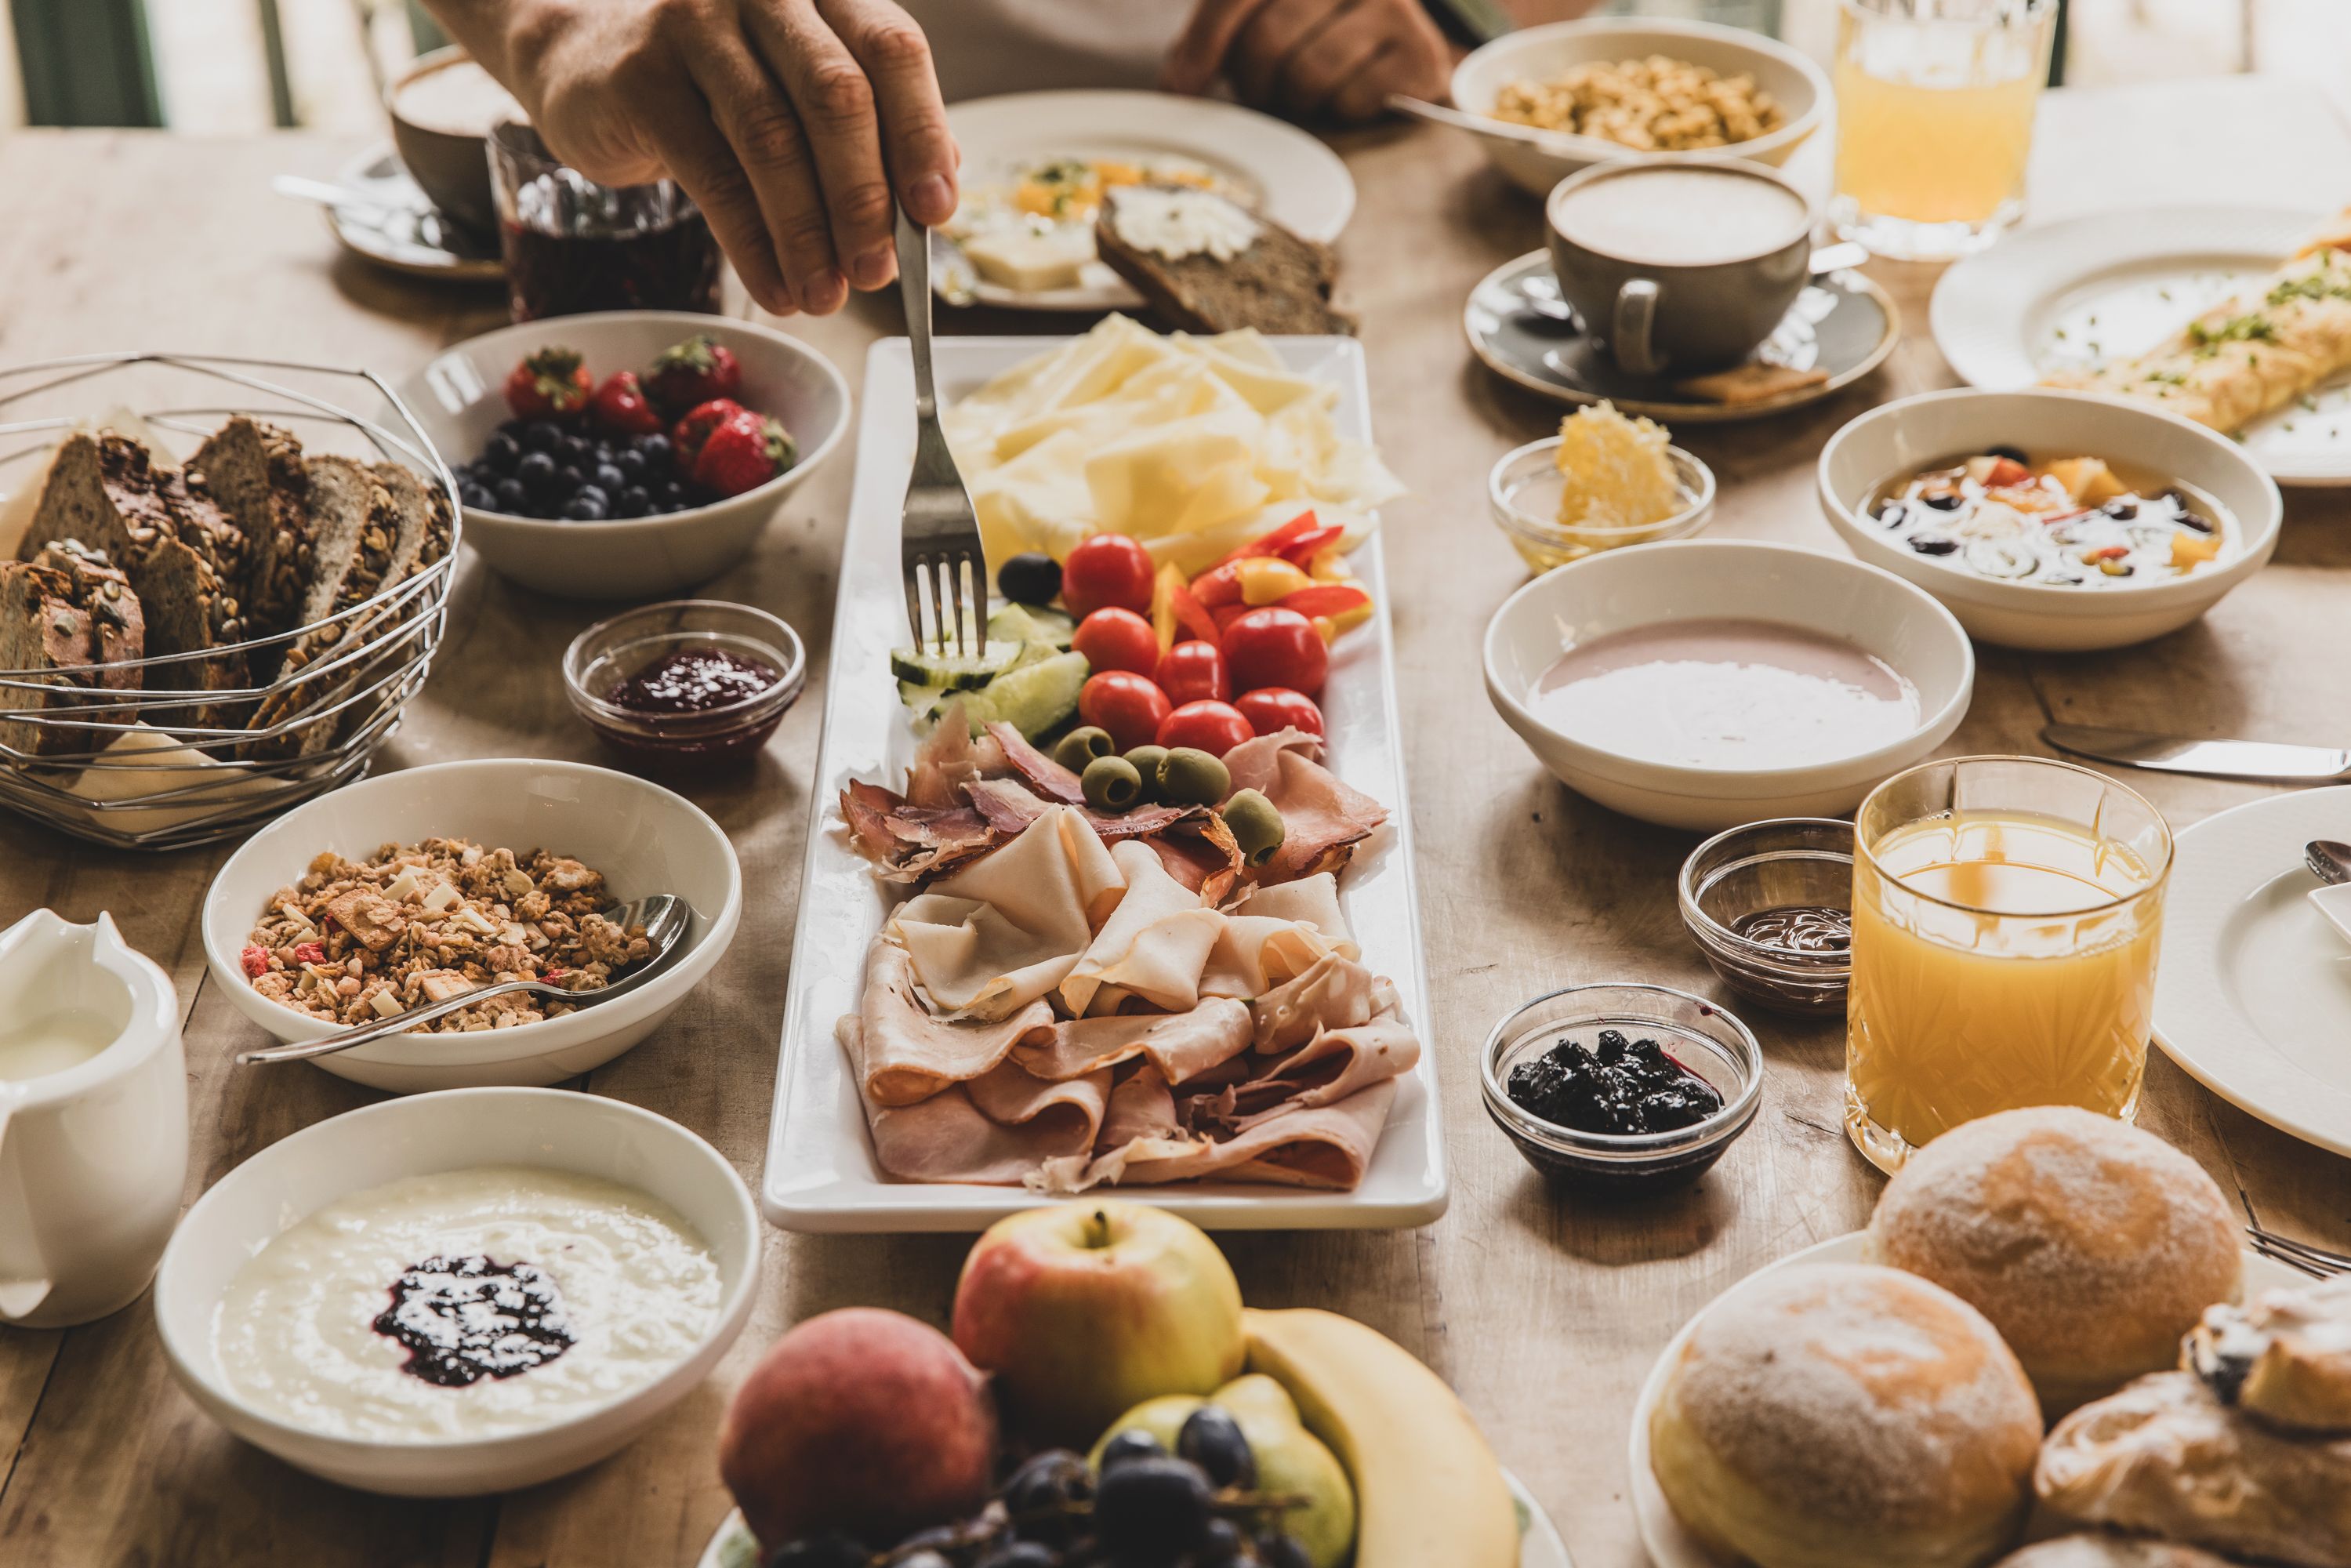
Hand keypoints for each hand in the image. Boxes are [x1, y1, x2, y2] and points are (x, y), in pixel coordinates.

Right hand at [432, 0, 958, 314]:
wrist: (590, 66)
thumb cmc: (722, 88)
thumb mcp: (801, 93)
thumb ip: (873, 129)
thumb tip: (937, 193)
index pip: (892, 50)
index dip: (921, 133)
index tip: (936, 212)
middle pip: (836, 95)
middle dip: (864, 198)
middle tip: (877, 274)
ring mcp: (696, 25)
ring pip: (772, 140)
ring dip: (807, 234)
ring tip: (825, 297)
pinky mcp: (642, 78)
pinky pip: (713, 176)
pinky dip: (752, 245)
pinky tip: (775, 290)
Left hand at [1162, 0, 1449, 122]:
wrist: (1407, 44)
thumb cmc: (1326, 29)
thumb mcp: (1272, 14)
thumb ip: (1223, 31)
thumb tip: (1178, 81)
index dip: (1203, 44)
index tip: (1181, 88)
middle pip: (1268, 39)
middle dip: (1255, 81)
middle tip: (1264, 90)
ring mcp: (1391, 6)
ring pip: (1309, 74)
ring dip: (1298, 99)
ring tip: (1310, 88)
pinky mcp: (1417, 51)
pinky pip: (1350, 98)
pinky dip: (1342, 109)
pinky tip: (1354, 90)